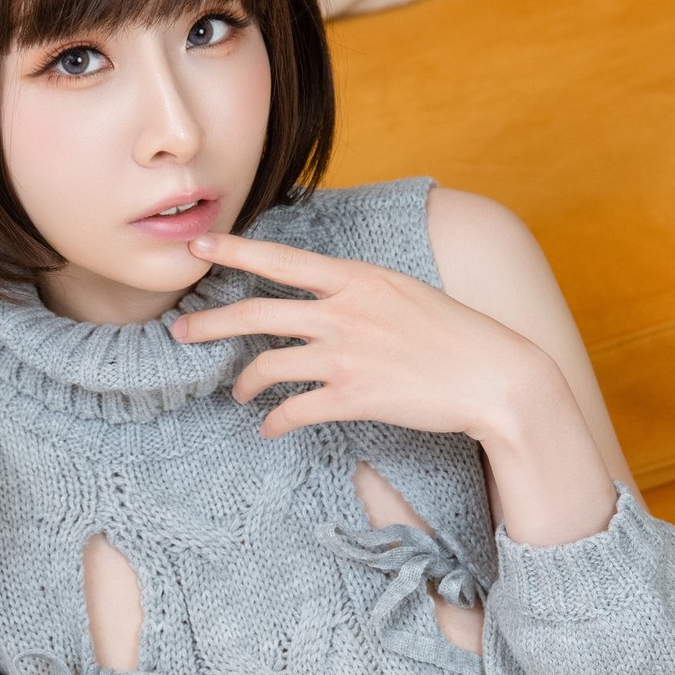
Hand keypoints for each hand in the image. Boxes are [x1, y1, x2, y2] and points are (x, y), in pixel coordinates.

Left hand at [171, 233, 569, 443]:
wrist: (494, 375)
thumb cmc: (452, 331)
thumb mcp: (400, 289)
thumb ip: (355, 288)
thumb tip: (318, 291)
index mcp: (354, 278)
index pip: (279, 260)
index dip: (233, 250)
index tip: (198, 245)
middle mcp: (342, 312)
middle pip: (255, 313)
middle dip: (208, 324)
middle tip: (180, 332)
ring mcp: (345, 354)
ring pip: (267, 366)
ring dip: (243, 382)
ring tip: (237, 392)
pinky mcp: (353, 397)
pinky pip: (293, 412)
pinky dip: (274, 423)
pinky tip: (269, 429)